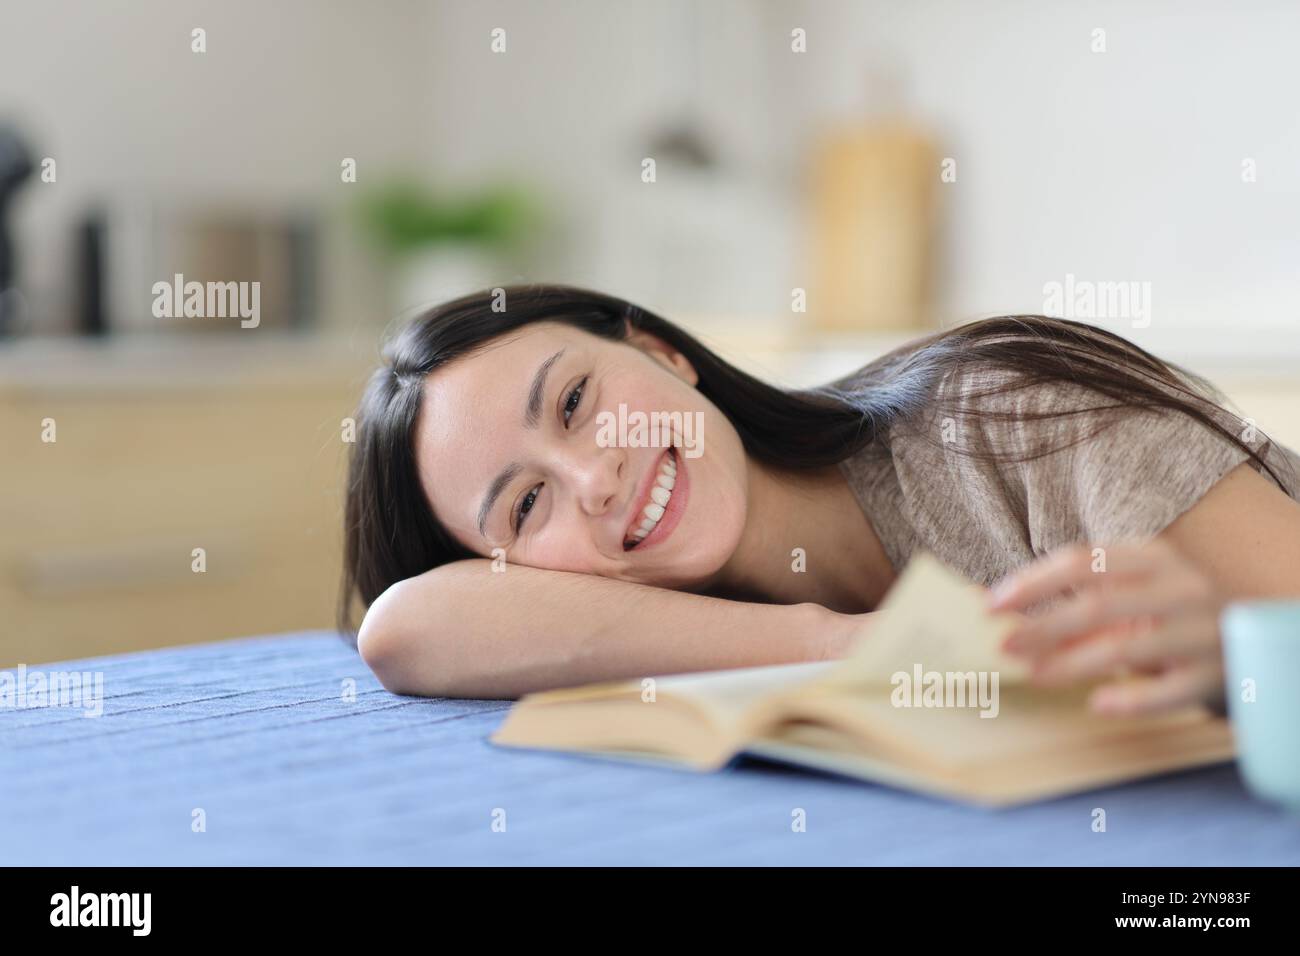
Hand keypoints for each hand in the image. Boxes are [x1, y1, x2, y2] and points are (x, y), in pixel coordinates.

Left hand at [986, 539, 1227, 715]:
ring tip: (1033, 673)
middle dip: (1043, 625)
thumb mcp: (1131, 594)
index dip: (1033, 582)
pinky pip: (1166, 692)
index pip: (1084, 560)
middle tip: (1003, 645)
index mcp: (1153, 557)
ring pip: (1126, 648)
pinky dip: (1129, 699)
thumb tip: (994, 607)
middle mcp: (1179, 588)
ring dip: (1071, 663)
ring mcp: (1200, 632)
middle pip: (1098, 604)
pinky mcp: (1213, 675)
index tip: (990, 604)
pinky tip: (1097, 703)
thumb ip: (1073, 600)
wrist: (1250, 635)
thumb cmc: (1169, 612)